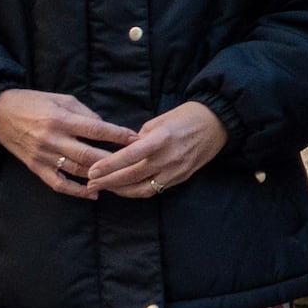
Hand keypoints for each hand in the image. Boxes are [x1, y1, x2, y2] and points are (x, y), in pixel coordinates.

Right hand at [0, 89, 139, 199]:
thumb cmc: (33, 102)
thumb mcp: (62, 99)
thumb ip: (85, 113)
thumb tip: (106, 127)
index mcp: (60, 118)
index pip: (96, 129)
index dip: (118, 135)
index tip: (136, 139)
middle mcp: (53, 139)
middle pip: (89, 155)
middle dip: (114, 160)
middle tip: (134, 163)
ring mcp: (44, 156)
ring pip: (78, 171)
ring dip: (100, 176)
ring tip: (120, 179)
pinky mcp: (36, 168)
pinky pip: (59, 184)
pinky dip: (77, 191)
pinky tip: (93, 193)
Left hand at [79, 99, 228, 200]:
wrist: (217, 124)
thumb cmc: (186, 116)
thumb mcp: (160, 120)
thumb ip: (140, 138)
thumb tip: (125, 151)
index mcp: (161, 139)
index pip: (129, 156)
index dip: (109, 165)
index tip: (91, 171)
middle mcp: (168, 158)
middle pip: (132, 176)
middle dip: (108, 181)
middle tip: (91, 183)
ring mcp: (175, 171)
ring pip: (142, 189)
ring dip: (121, 190)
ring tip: (106, 188)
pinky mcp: (181, 178)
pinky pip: (155, 189)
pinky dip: (137, 190)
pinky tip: (126, 188)